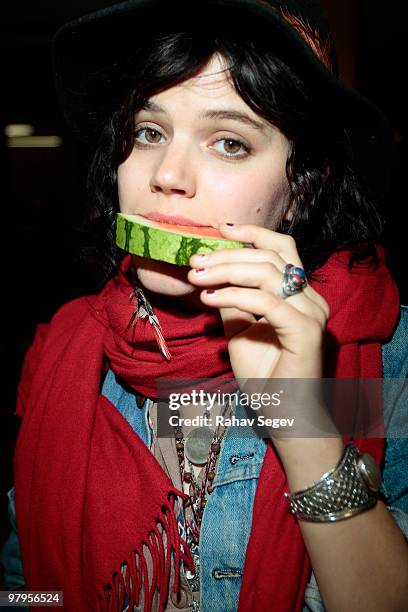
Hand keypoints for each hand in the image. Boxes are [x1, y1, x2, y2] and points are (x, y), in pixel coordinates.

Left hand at [188, 223, 329, 381]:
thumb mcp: (240, 332)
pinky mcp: (305, 330)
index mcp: (300, 295)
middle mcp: (311, 299)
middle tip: (196, 260)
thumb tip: (211, 277)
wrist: (284, 415)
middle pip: (270, 257)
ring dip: (227, 270)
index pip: (281, 250)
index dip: (253, 234)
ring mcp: (312, 313)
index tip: (221, 229)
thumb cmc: (265, 378)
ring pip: (267, 273)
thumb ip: (232, 303)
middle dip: (228, 255)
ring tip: (197, 276)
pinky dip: (234, 296)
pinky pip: (266, 302)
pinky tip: (210, 298)